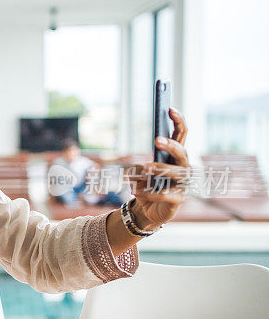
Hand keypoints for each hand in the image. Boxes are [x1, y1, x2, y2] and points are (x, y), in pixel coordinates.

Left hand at [129, 107, 190, 227]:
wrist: (146, 210)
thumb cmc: (144, 185)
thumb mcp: (137, 172)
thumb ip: (137, 167)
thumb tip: (140, 168)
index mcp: (174, 156)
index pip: (181, 135)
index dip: (178, 121)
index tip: (170, 109)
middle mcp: (183, 168)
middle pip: (182, 153)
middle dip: (171, 146)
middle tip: (157, 140)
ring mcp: (183, 184)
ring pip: (175, 173)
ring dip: (158, 169)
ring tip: (143, 170)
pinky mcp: (178, 199)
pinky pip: (165, 193)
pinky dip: (149, 192)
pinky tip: (135, 191)